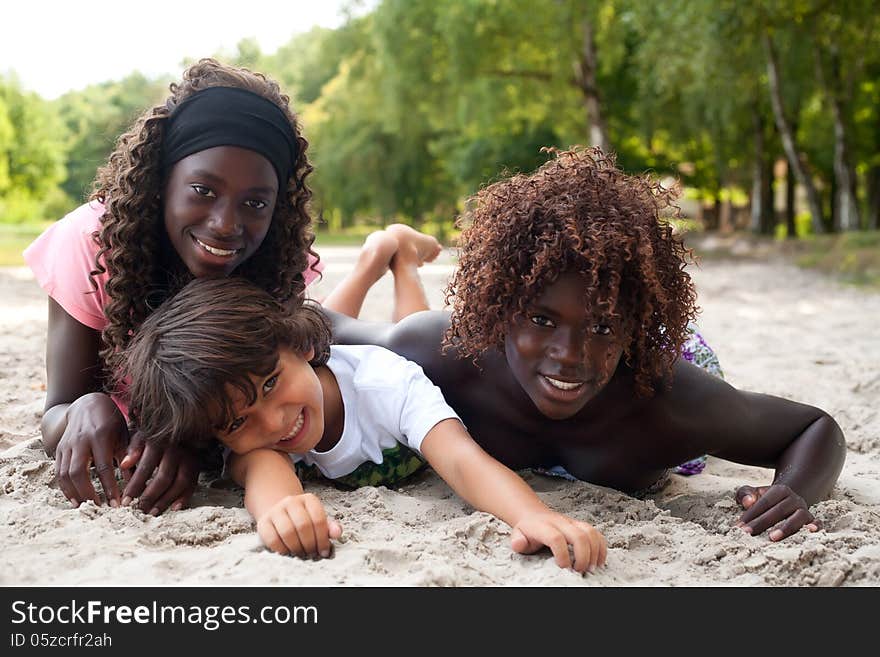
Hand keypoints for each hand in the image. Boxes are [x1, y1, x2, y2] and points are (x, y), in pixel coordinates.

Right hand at [55, 392, 127, 506]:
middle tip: (100, 509)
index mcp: (100, 435)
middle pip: (78, 472)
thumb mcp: (124, 433)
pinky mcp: (58, 450)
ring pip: (64, 474)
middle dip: (88, 493)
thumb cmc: (111, 421)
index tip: (117, 503)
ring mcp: (66, 445)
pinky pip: (58, 472)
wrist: (86, 404)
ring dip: (74, 494)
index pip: (104, 466)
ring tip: (86, 508)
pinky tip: (75, 499)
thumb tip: (135, 480)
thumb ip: (129, 454)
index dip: (110, 487)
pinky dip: (65, 488)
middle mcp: (80, 440)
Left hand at [119, 433, 199, 514]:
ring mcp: (189, 459)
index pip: (146, 468)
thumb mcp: (142, 438)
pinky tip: (175, 508)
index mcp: (159, 443)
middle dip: (150, 496)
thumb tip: (124, 465)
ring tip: (153, 512)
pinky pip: (193, 484)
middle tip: (140, 510)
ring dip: (166, 500)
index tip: (126, 501)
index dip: (135, 486)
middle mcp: (176, 451)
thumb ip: (133, 450)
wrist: (181, 430)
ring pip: (180, 483)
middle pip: (164, 478)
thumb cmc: (155, 439)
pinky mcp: (196, 467)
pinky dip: (185, 498)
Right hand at [255, 493, 341, 557]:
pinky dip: (282, 549)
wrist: (280, 513)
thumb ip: (329, 527)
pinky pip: (272, 539)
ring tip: (301, 554)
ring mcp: (276, 511)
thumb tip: (337, 533)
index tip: (324, 551)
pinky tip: (288, 553)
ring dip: (296, 548)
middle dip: (310, 544)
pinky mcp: (263, 522)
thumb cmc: (303, 520)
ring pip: (287, 532)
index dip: (322, 538)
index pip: (318, 519)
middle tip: (312, 554)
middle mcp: (291, 502)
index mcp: (308, 500)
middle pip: (303, 525)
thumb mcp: (318, 520)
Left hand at [510, 511, 605, 573]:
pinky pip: (596, 534)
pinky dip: (601, 548)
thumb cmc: (528, 530)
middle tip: (579, 570)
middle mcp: (561, 523)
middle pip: (578, 535)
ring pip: (590, 533)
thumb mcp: (518, 535)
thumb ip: (518, 541)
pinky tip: (599, 560)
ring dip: (595, 552)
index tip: (564, 566)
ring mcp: (573, 523)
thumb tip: (519, 544)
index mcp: (544, 527)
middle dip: (583, 556)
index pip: (556, 538)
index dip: (562, 554)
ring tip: (591, 568)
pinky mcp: (581, 526)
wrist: (534, 515)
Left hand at [736, 484, 819, 540]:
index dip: (751, 514)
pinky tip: (810, 532)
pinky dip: (815, 527)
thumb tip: (748, 502)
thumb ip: (745, 494)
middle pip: (778, 511)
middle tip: (748, 533)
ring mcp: (805, 510)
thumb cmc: (765, 501)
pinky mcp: (812, 520)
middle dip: (761, 523)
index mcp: (779, 490)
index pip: (763, 503)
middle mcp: (794, 499)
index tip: (739, 526)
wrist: (787, 502)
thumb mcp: (753, 493)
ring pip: (798, 517)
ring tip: (772, 537)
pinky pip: (817, 522)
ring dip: (786, 527)